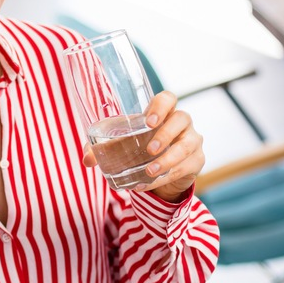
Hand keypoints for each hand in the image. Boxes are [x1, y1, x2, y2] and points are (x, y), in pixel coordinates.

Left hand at [82, 91, 204, 202]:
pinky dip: (166, 177)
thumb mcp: (121, 147)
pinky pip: (185, 167)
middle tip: (149, 149)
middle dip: (165, 134)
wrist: (160, 174)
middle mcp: (181, 123)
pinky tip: (149, 183)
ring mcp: (192, 141)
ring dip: (167, 160)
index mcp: (163, 113)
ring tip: (149, 171)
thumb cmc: (139, 151)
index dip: (161, 106)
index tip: (150, 121)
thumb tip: (87, 159)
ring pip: (186, 146)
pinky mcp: (196, 161)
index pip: (168, 98)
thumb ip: (103, 150)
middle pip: (182, 118)